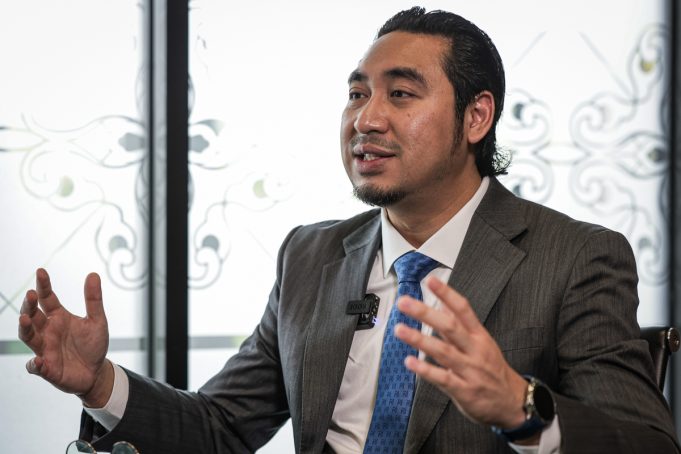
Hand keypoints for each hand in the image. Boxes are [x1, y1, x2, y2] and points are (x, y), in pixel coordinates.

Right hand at [18, 268, 112, 406]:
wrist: (96, 372)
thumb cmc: (93, 345)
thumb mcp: (97, 321)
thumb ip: (94, 299)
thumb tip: (93, 274)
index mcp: (59, 317)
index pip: (47, 298)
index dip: (43, 285)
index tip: (41, 271)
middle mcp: (48, 331)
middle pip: (33, 315)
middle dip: (30, 305)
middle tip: (31, 295)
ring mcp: (46, 349)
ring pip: (28, 337)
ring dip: (25, 328)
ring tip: (24, 318)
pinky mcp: (48, 369)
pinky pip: (36, 367)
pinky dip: (34, 364)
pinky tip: (38, 360)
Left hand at [394, 276, 528, 429]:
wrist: (513, 402)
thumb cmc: (492, 369)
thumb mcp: (481, 342)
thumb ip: (460, 324)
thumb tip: (444, 303)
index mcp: (479, 335)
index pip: (463, 309)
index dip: (447, 294)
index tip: (430, 281)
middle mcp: (475, 350)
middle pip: (450, 327)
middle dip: (426, 313)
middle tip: (405, 303)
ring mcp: (470, 371)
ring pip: (443, 352)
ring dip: (419, 340)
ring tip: (400, 329)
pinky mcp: (464, 390)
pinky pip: (442, 378)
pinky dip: (425, 370)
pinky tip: (410, 362)